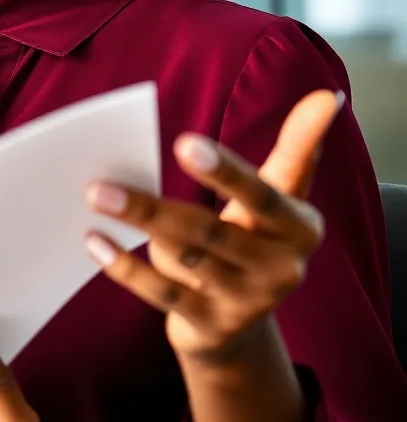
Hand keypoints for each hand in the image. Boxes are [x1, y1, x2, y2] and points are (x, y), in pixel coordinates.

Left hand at [83, 89, 341, 364]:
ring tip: (95, 195)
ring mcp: (246, 301)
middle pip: (211, 231)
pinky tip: (94, 240)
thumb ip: (296, 148)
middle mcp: (281, 269)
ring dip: (137, 225)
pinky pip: (163, 295)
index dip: (225, 171)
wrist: (240, 323)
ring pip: (185, 258)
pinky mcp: (211, 325)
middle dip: (155, 206)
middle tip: (104, 179)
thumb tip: (327, 96)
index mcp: (299, 227)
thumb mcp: (279, 196)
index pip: (261, 196)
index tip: (182, 143)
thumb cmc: (255, 235)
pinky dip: (125, 268)